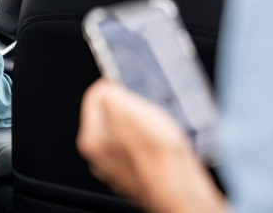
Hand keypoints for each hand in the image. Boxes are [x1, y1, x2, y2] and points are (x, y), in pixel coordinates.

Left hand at [77, 78, 225, 212]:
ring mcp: (120, 170)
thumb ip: (110, 94)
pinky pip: (144, 150)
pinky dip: (154, 143)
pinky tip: (165, 144)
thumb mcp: (128, 109)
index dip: (113, 85)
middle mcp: (101, 159)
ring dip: (144, 125)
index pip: (93, 98)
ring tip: (159, 126)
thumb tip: (106, 88)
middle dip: (129, 107)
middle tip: (147, 107)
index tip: (127, 83)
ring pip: (129, 134)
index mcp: (91, 140)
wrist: (180, 189)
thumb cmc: (157, 157)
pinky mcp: (140, 176)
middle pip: (111, 116)